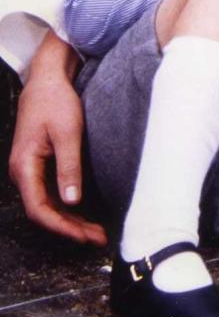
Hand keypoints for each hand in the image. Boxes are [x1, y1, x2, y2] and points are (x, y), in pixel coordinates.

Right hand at [8, 30, 106, 245]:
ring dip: (71, 219)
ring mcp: (30, 170)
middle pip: (44, 211)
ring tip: (96, 231)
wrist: (47, 79)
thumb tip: (72, 201)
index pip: (39, 209)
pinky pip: (51, 193)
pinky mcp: (40, 165)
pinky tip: (86, 212)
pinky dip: (69, 204)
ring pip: (48, 204)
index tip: (84, 236)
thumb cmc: (55, 101)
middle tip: (98, 237)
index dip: (61, 226)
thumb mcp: (67, 132)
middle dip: (70, 227)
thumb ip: (69, 167)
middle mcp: (22, 172)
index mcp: (24, 166)